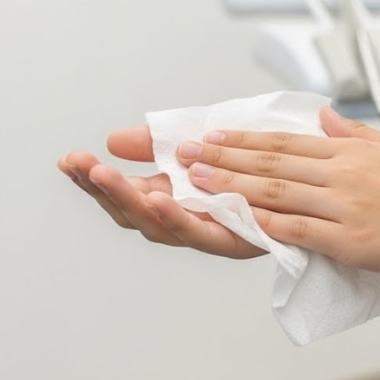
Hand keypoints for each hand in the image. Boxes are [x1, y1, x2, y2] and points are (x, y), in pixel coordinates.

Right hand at [57, 127, 264, 258]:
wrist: (310, 181)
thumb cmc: (257, 164)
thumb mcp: (201, 143)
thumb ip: (157, 144)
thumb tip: (114, 139)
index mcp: (173, 197)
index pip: (123, 194)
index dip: (94, 180)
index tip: (69, 159)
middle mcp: (187, 219)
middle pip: (133, 214)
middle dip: (104, 189)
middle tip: (81, 165)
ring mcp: (209, 232)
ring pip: (160, 225)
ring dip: (131, 200)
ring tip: (106, 177)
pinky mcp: (236, 239)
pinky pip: (204, 234)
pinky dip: (178, 218)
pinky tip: (159, 199)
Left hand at [175, 108, 379, 278]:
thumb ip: (355, 133)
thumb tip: (324, 115)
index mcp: (353, 151)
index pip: (287, 142)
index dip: (246, 139)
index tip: (214, 135)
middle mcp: (345, 174)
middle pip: (273, 164)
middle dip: (225, 158)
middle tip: (187, 153)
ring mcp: (347, 208)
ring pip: (278, 194)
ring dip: (233, 186)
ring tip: (198, 180)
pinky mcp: (352, 241)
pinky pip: (300, 231)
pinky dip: (266, 224)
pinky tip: (238, 219)